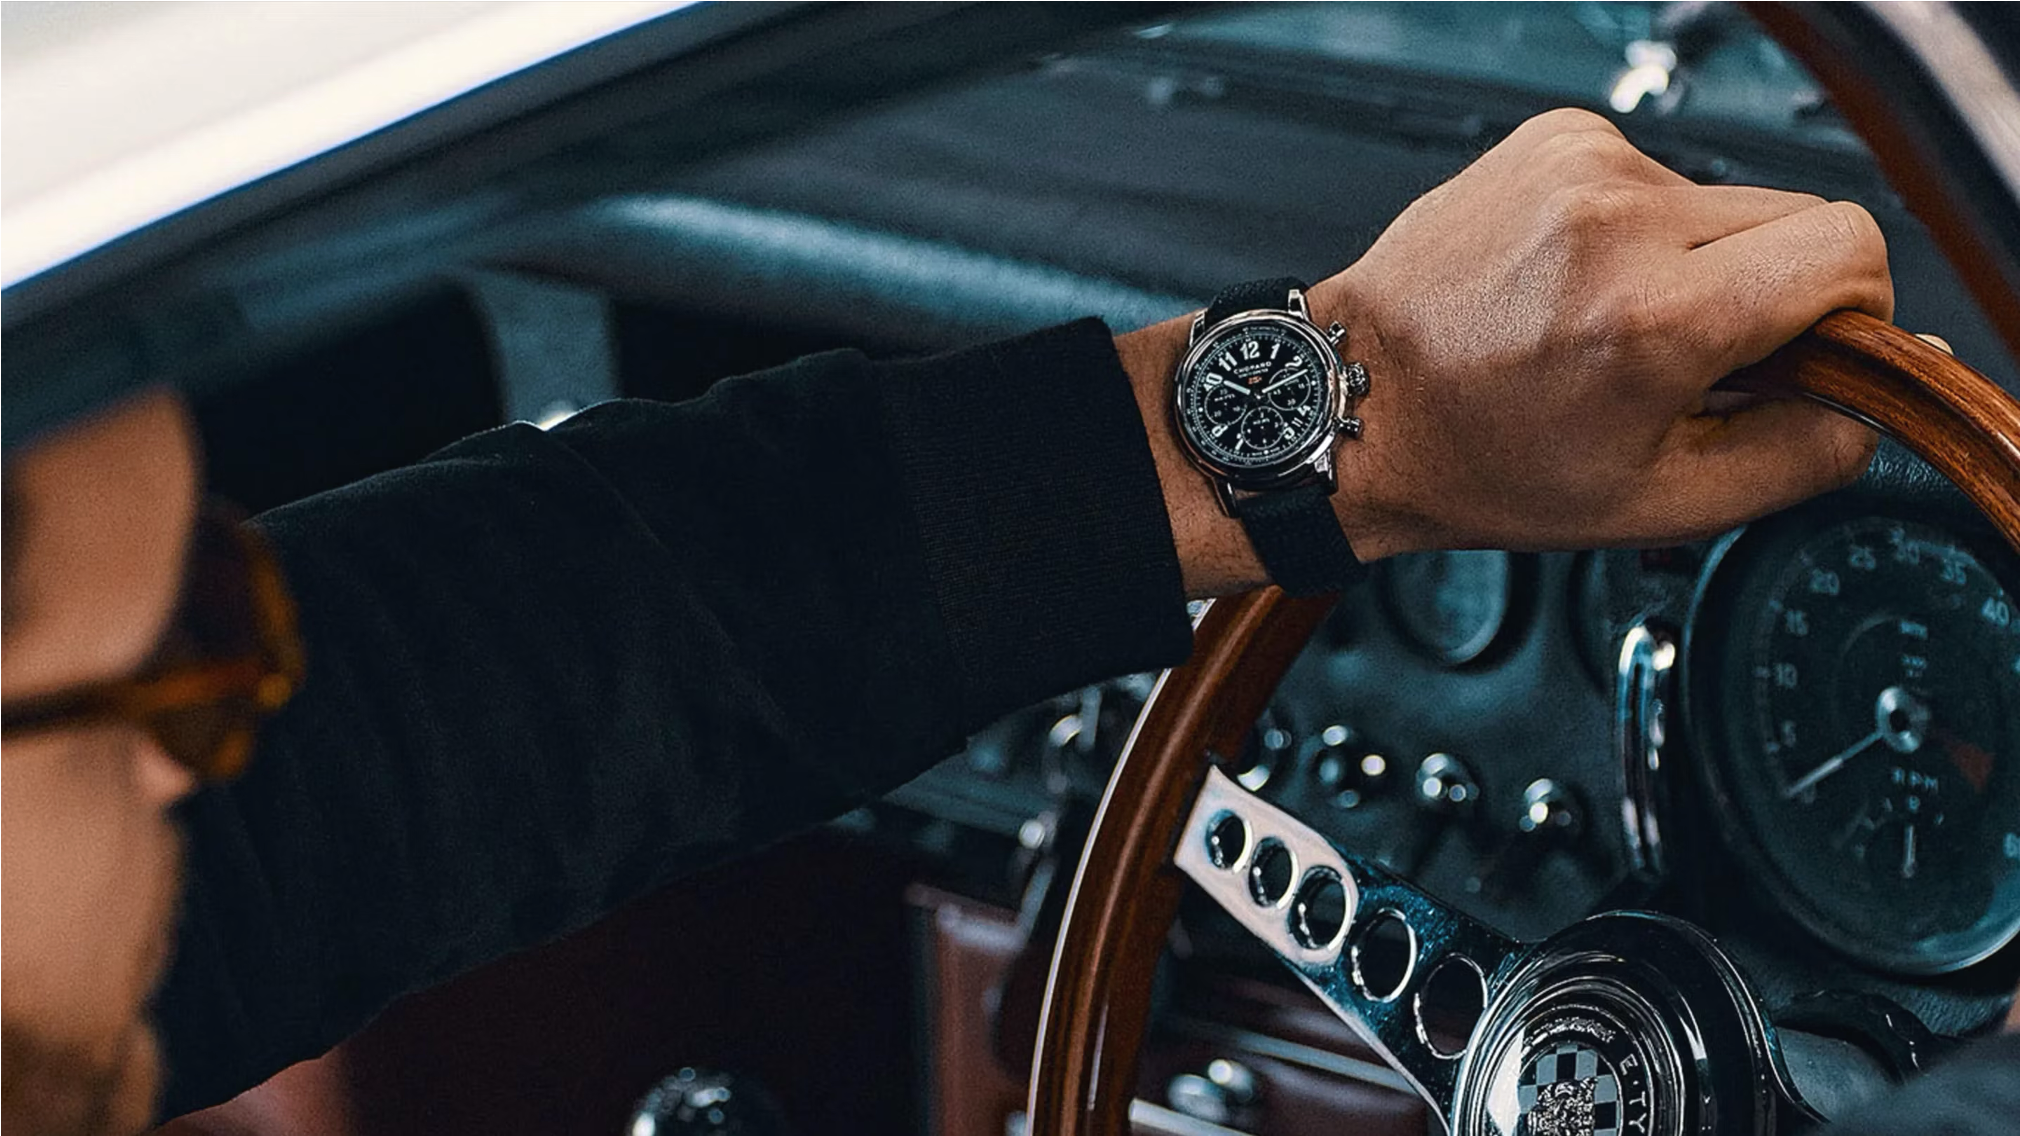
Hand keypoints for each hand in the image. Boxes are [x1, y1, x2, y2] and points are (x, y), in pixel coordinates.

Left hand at [1310, 107, 1889, 558]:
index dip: (1849, 313)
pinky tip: (1574, 285)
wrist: (1356, 405)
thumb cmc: (1479, 459)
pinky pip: (1653, 175)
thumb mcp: (1657, 503)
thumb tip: (1868, 406)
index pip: (1849, 251)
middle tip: (1691, 360)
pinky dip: (1637, 231)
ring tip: (1608, 326)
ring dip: (1695, 263)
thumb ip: (1796, 456)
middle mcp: (1618, 220)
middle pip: (1796, 220)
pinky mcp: (1552, 139)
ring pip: (1724, 200)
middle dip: (1769, 294)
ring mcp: (1579, 166)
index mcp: (1655, 314)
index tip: (1800, 356)